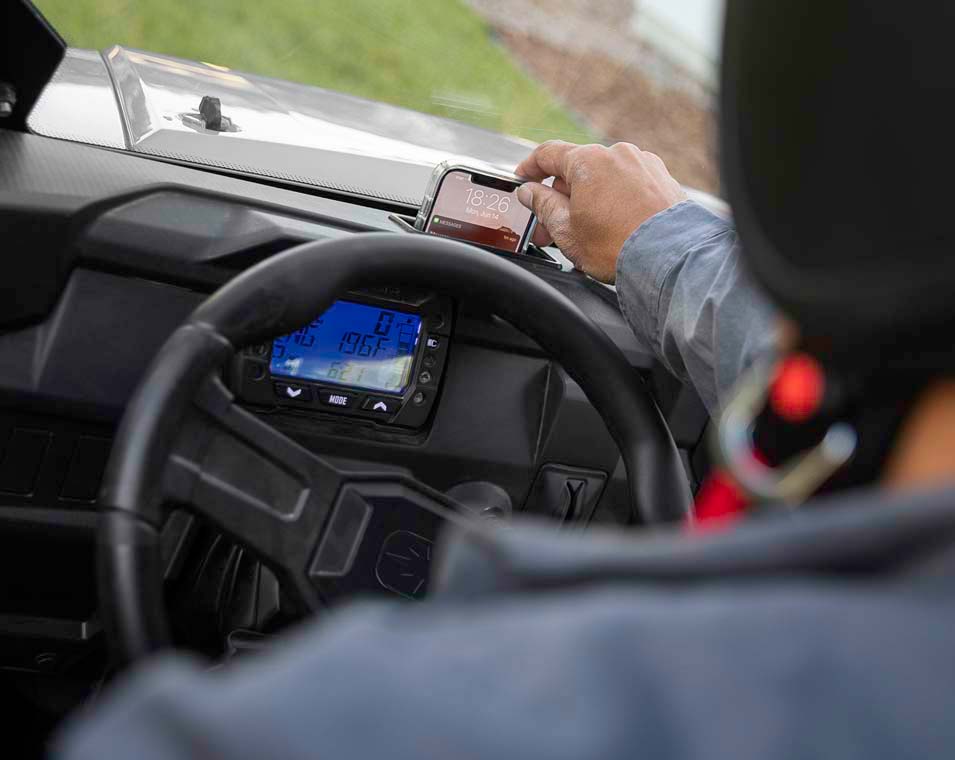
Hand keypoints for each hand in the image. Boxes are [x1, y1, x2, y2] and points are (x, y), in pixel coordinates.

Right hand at [515, 141, 685, 282]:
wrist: (669, 260)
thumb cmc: (618, 247)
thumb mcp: (567, 231)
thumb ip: (543, 205)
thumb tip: (530, 192)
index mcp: (589, 161)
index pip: (548, 154)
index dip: (530, 167)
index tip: (523, 179)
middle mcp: (618, 154)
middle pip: (577, 169)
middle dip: (560, 197)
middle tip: (550, 227)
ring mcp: (644, 165)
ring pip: (604, 178)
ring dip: (588, 200)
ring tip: (584, 232)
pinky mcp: (663, 180)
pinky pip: (628, 186)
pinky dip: (615, 200)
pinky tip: (612, 227)